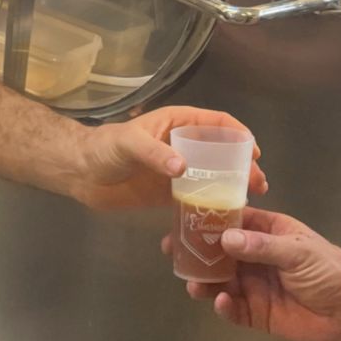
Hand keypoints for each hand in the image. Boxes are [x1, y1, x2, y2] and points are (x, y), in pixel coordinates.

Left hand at [71, 105, 266, 211]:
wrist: (81, 173)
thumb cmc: (104, 149)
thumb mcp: (129, 144)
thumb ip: (154, 154)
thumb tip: (184, 168)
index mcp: (178, 124)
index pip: (217, 123)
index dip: (239, 134)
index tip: (254, 152)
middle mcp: (184, 145)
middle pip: (223, 151)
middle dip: (244, 164)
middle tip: (258, 184)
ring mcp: (179, 170)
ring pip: (215, 175)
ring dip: (234, 185)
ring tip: (250, 200)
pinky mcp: (170, 193)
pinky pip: (198, 197)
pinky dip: (213, 205)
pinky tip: (226, 217)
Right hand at [166, 207, 340, 340]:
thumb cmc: (327, 268)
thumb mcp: (297, 250)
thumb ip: (261, 246)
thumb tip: (225, 238)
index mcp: (266, 233)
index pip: (232, 221)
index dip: (208, 220)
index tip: (182, 220)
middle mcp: (255, 257)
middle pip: (218, 252)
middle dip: (196, 253)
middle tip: (172, 253)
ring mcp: (254, 286)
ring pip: (220, 281)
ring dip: (204, 281)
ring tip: (193, 284)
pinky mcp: (256, 314)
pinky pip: (233, 309)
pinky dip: (223, 307)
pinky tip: (220, 302)